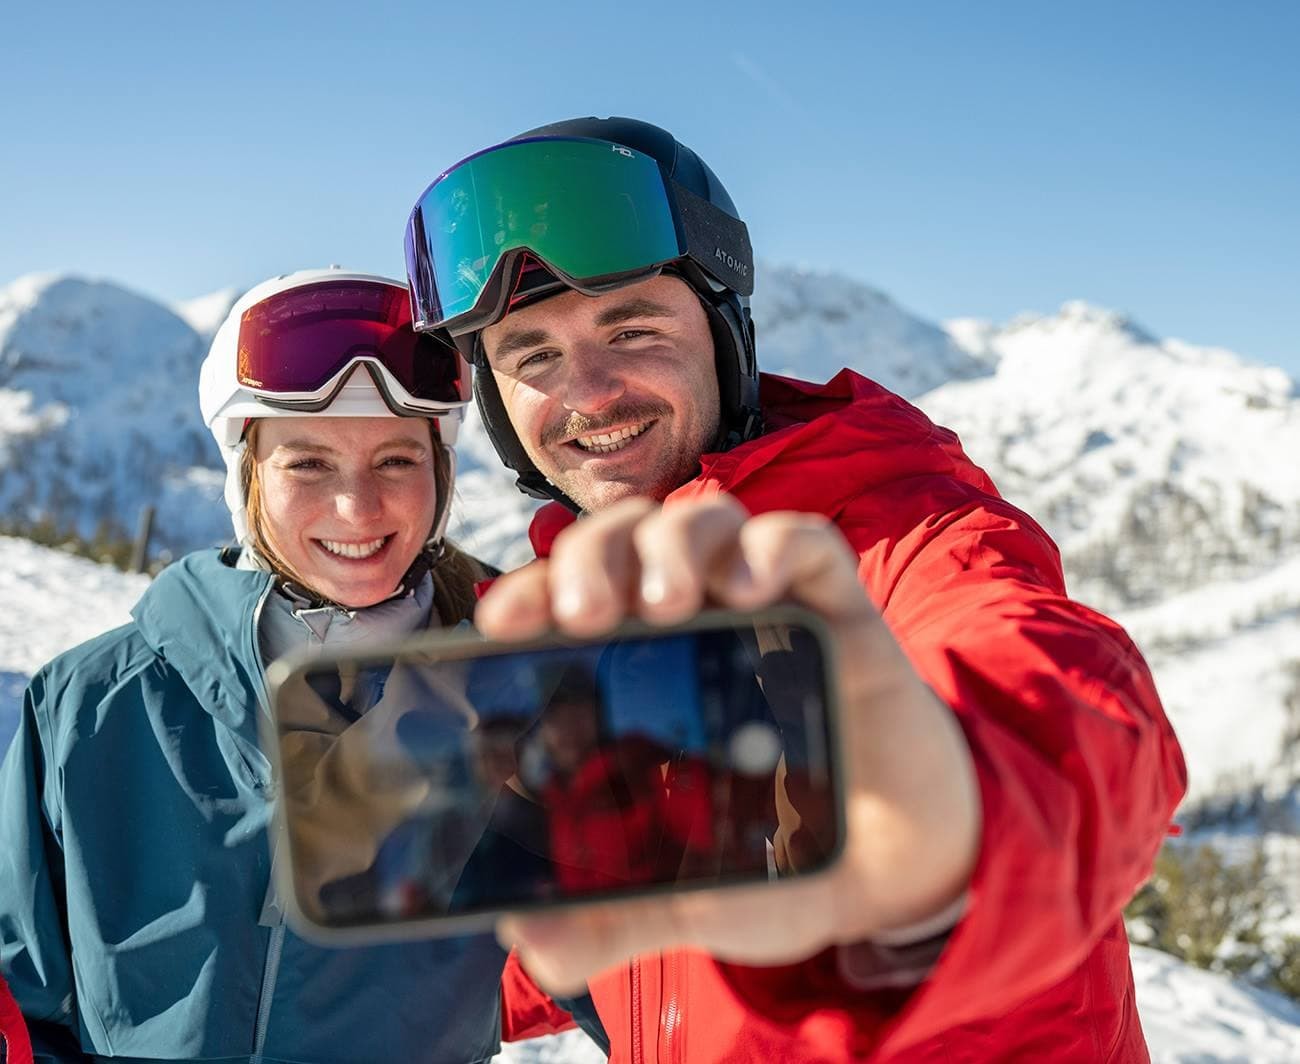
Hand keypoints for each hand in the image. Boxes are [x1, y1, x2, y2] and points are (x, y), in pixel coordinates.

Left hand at [475, 495, 980, 994]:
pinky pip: (806, 541)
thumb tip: (531, 941)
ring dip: (671, 543)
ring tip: (667, 603)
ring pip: (703, 518)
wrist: (894, 868)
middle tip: (587, 615)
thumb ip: (613, 918)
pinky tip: (750, 586)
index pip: (567, 600)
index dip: (528, 593)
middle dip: (591, 557)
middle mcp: (696, 624)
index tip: (503, 625)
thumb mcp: (688, 897)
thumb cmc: (781, 861)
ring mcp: (766, 607)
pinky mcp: (838, 607)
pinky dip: (771, 546)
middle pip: (624, 538)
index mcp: (641, 674)